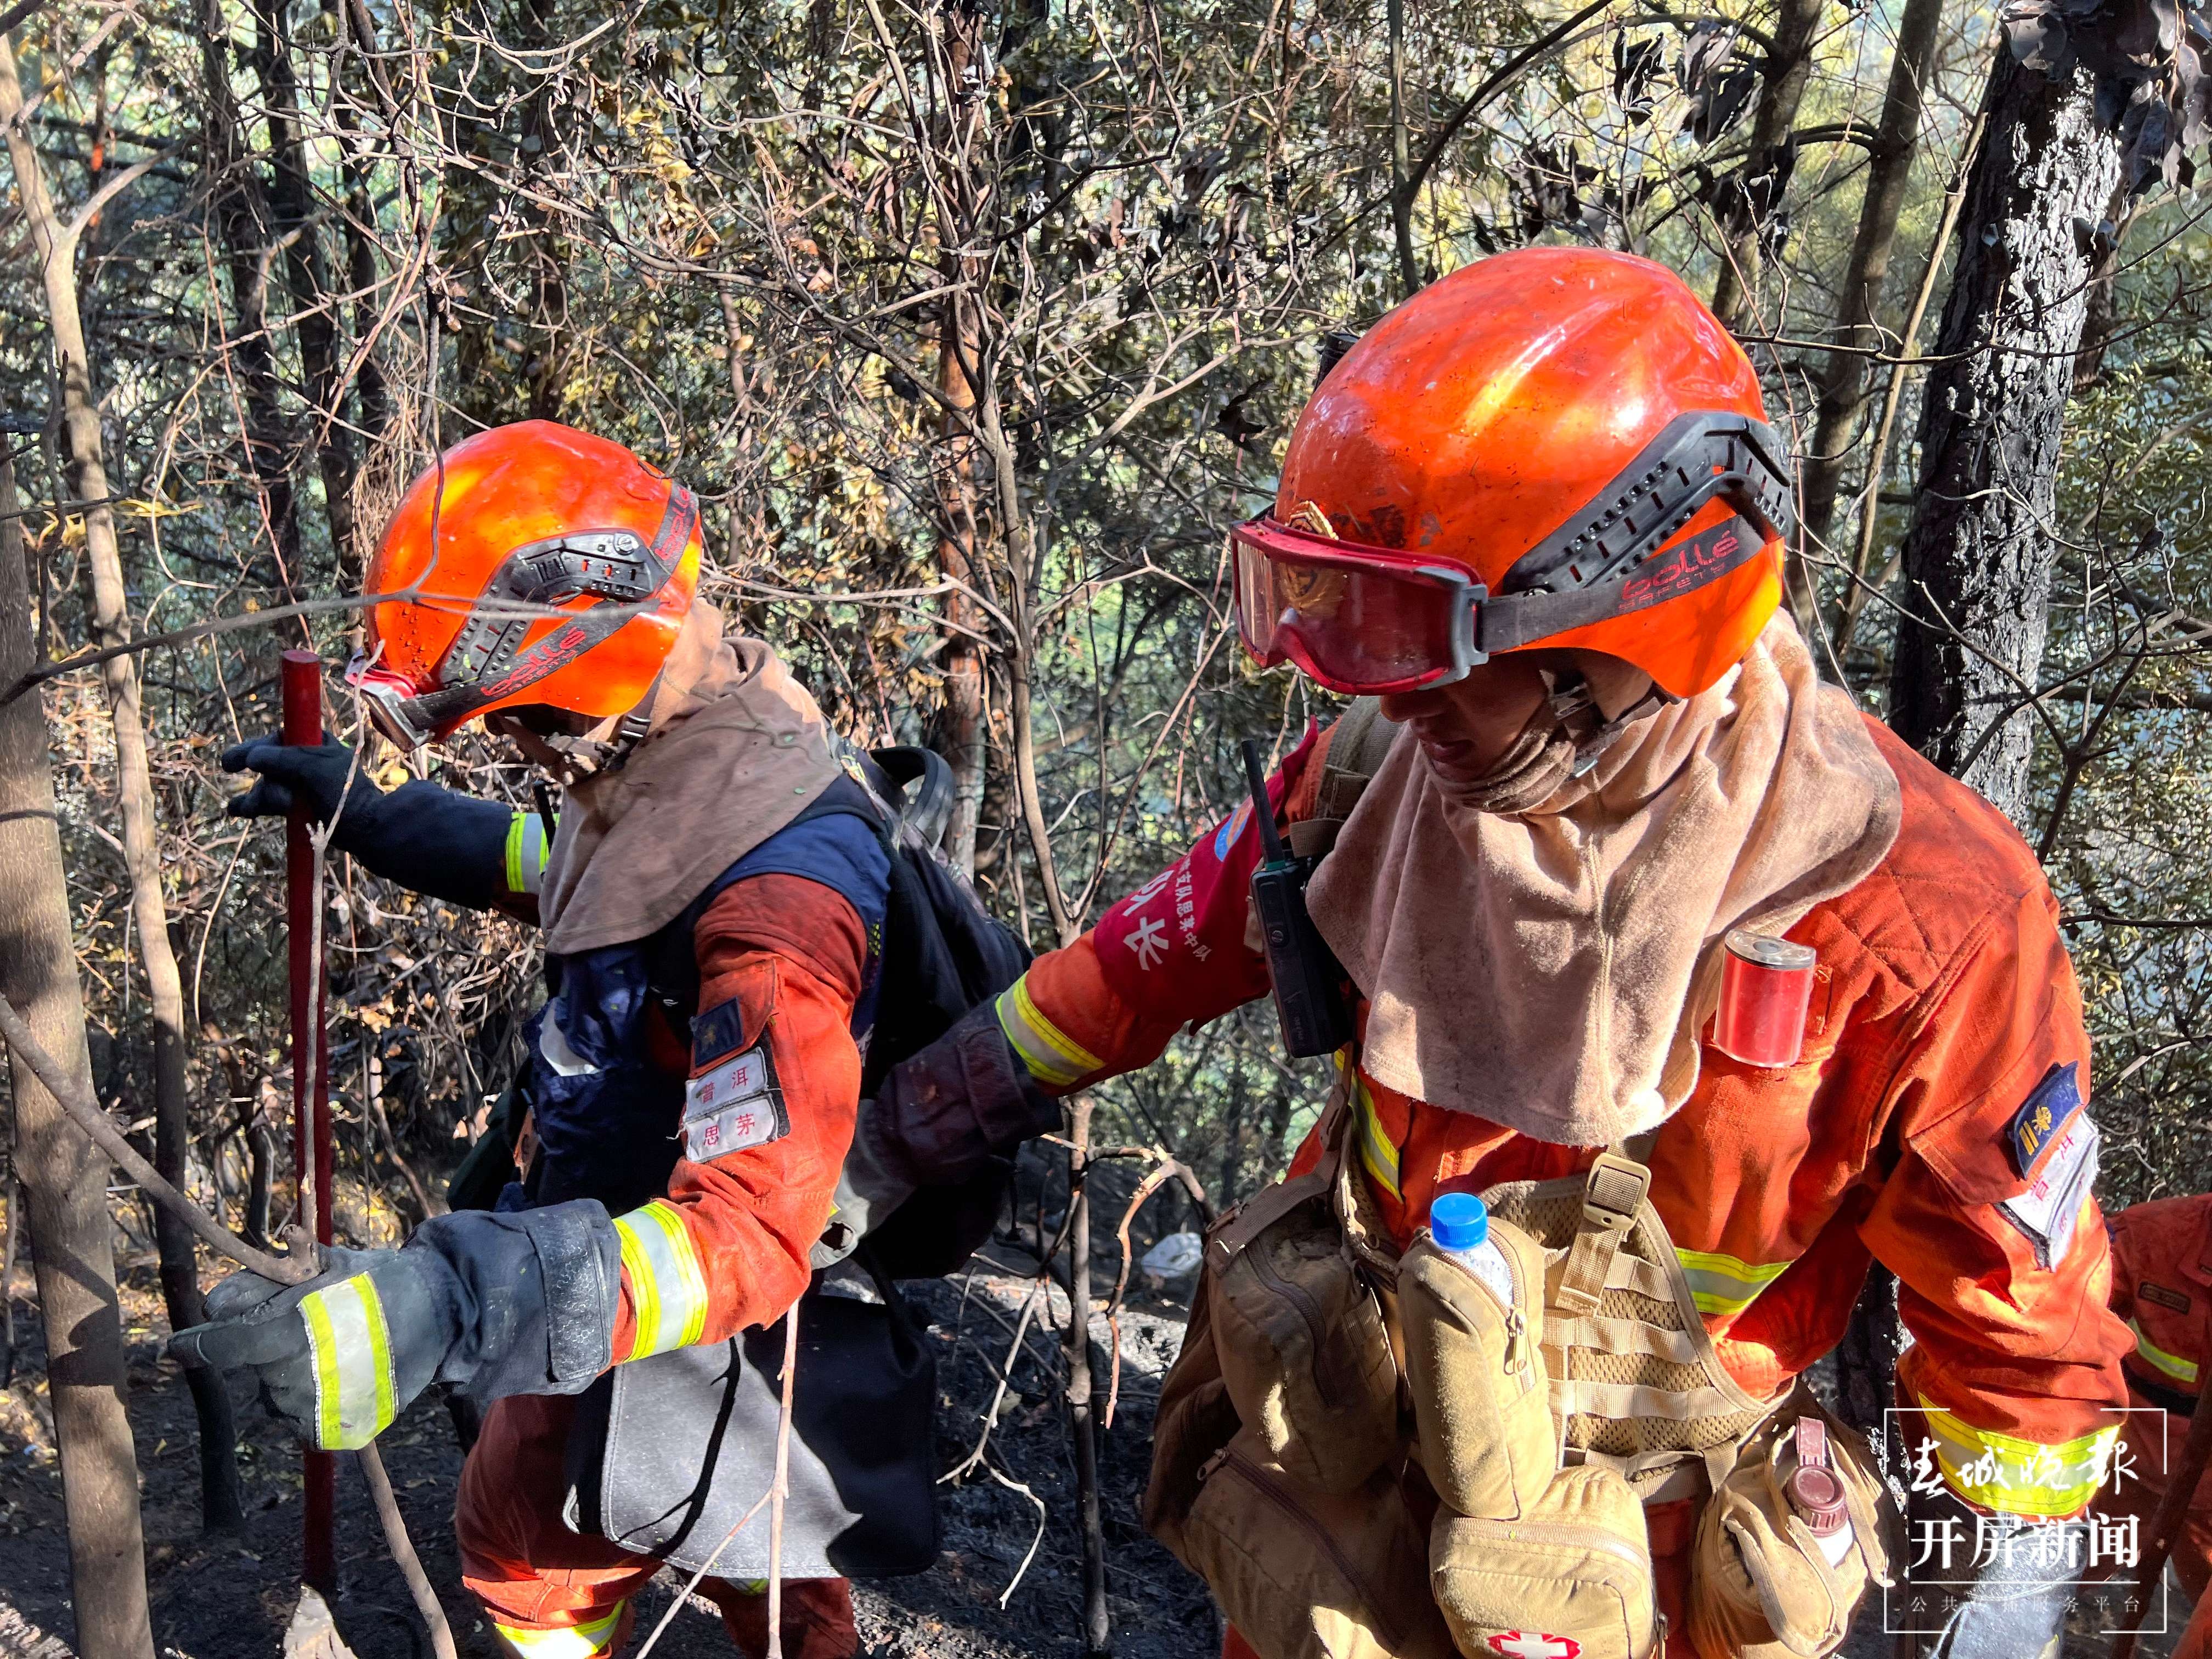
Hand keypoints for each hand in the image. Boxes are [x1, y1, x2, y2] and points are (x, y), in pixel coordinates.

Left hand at [170, 1244, 462, 1450]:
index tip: (175, 1348)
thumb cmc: (381, 1281)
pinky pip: (301, 1419)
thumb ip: (268, 1281)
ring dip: (288, 1374)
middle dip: (265, 1346)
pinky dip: (311, 1400)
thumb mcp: (326, 1265)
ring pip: (275, 1394)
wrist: (447, 1312)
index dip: (197, 1344)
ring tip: (332, 1351)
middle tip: (305, 1325)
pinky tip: (340, 1377)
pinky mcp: (337, 1431)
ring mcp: (319, 1408)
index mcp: (292, 1329)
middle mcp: (299, 1375)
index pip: (222, 1345)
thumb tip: (215, 1304)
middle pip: (251, 1367)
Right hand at [220, 732, 384, 833]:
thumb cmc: (345, 794)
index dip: (254, 747)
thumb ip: (282, 759)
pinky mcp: (302, 806)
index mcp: (317, 744)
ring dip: (259, 798)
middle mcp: (308, 762)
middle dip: (262, 780)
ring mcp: (304, 785)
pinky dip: (257, 805)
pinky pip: (272, 803)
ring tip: (249, 810)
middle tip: (235, 778)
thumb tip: (253, 758)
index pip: (278, 739)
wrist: (368, 829)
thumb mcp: (314, 768)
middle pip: (269, 766)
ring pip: (269, 786)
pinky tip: (238, 810)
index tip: (231, 762)